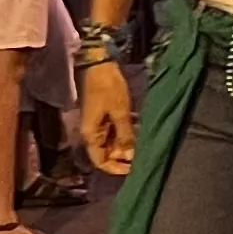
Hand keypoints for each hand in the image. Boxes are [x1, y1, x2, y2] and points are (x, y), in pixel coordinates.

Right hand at [81, 56, 137, 173]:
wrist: (99, 65)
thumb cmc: (108, 88)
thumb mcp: (120, 112)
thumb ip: (125, 135)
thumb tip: (130, 156)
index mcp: (91, 135)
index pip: (101, 161)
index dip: (116, 168)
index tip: (133, 168)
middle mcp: (92, 134)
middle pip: (106, 154)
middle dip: (122, 157)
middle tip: (140, 154)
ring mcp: (97, 125)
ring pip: (110, 144)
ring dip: (124, 146)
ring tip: (141, 145)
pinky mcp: (103, 117)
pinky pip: (113, 133)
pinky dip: (123, 136)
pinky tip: (136, 134)